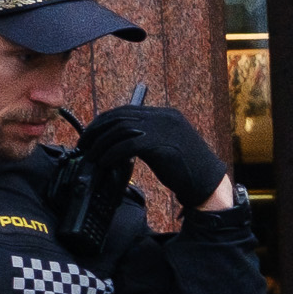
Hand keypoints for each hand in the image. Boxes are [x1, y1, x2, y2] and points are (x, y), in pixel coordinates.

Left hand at [75, 100, 228, 210]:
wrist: (208, 183)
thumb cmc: (188, 170)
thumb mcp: (168, 147)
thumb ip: (149, 138)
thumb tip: (122, 143)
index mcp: (165, 115)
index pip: (126, 110)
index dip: (104, 121)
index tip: (91, 133)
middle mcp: (163, 117)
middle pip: (119, 116)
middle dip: (97, 130)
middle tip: (84, 144)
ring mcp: (162, 129)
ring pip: (120, 129)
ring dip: (101, 143)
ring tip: (91, 155)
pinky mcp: (159, 144)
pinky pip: (127, 145)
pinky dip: (111, 153)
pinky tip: (104, 162)